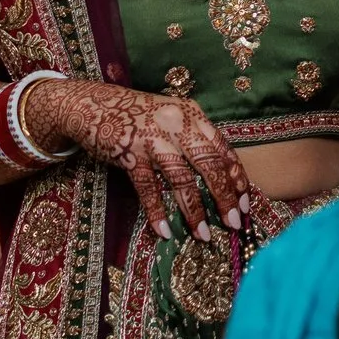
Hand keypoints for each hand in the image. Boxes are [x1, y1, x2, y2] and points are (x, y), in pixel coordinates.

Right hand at [24, 78, 254, 238]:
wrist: (93, 103)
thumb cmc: (137, 114)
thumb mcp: (172, 116)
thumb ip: (194, 138)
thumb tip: (220, 175)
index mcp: (192, 115)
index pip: (222, 149)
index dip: (236, 177)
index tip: (246, 202)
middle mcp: (176, 125)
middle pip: (208, 165)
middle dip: (224, 197)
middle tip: (233, 223)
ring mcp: (152, 139)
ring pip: (181, 179)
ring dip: (194, 211)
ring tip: (205, 235)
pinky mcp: (129, 154)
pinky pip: (147, 188)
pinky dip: (157, 212)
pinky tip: (165, 231)